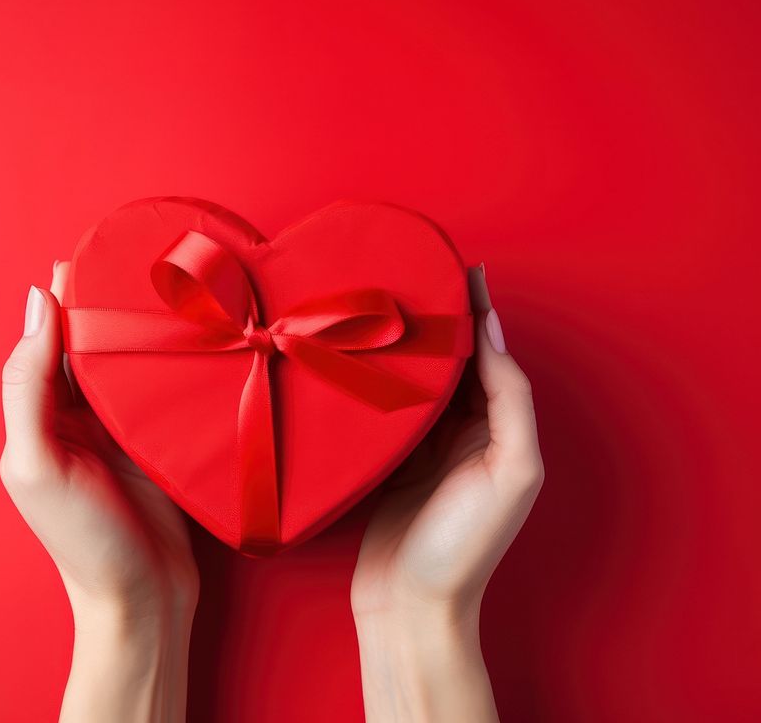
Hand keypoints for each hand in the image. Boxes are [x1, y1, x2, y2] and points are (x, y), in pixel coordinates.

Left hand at [0, 262, 197, 722]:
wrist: (145, 596)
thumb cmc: (84, 538)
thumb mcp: (37, 462)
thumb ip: (27, 384)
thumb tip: (35, 302)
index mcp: (42, 411)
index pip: (49, 336)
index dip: (66, 295)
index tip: (93, 251)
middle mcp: (81, 411)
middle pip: (92, 339)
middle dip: (108, 299)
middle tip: (136, 254)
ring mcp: (124, 422)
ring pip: (129, 356)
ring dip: (142, 322)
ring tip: (165, 280)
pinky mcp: (163, 433)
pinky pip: (162, 382)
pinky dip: (170, 355)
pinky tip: (190, 330)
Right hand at [351, 264, 543, 721]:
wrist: (409, 605)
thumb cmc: (464, 544)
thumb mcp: (509, 469)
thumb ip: (509, 400)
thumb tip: (493, 332)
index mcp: (498, 428)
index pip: (488, 354)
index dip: (476, 311)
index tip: (459, 267)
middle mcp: (464, 431)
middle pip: (453, 362)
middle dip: (439, 319)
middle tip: (415, 274)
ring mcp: (423, 445)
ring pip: (419, 380)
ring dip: (407, 344)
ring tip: (387, 302)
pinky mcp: (388, 458)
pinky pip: (387, 406)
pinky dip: (382, 378)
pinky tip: (363, 355)